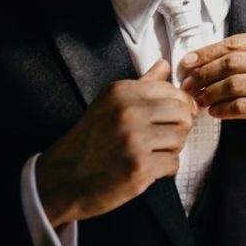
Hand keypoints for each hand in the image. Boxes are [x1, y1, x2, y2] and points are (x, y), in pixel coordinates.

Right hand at [36, 60, 196, 226]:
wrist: (62, 180)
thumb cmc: (87, 142)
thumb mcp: (109, 104)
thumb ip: (141, 84)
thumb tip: (164, 65)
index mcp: (122, 92)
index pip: (173, 91)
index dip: (179, 105)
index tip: (173, 115)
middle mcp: (128, 112)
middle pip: (183, 113)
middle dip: (179, 126)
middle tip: (165, 136)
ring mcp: (134, 140)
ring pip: (181, 138)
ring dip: (172, 148)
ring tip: (154, 151)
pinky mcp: (139, 167)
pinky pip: (173, 163)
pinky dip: (165, 168)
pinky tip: (148, 167)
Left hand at [180, 29, 245, 165]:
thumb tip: (213, 57)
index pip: (235, 42)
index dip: (206, 52)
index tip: (188, 62)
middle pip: (231, 61)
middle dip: (203, 73)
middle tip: (187, 84)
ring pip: (233, 84)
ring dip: (209, 93)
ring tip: (199, 100)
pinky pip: (243, 107)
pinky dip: (223, 110)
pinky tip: (216, 112)